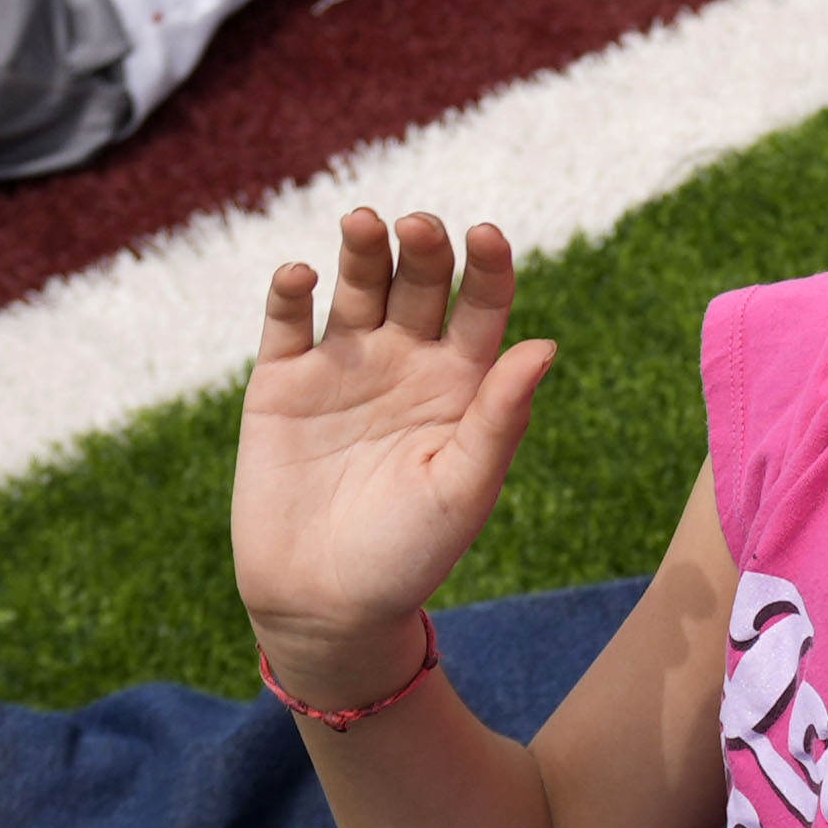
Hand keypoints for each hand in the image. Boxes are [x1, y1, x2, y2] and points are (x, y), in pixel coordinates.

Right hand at [235, 208, 551, 691]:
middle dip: (421, 247)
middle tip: (418, 227)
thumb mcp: (464, 488)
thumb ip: (500, 417)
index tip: (486, 236)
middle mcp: (406, 361)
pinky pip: (287, 324)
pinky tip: (300, 276)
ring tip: (366, 222)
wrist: (326, 605)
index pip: (482, 305)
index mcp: (462, 383)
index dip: (488, 266)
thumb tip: (545, 345)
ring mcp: (343, 367)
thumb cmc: (411, 554)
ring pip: (357, 286)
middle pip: (419, 281)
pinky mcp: (282, 384)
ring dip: (362, 250)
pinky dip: (290, 293)